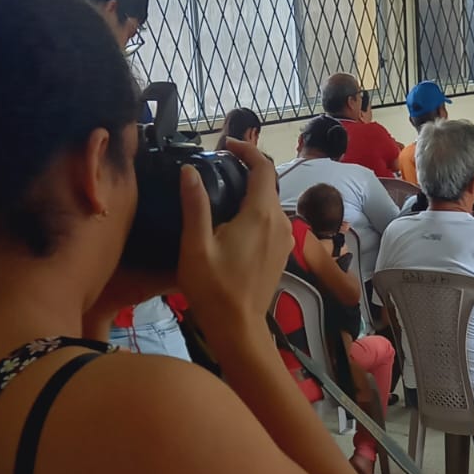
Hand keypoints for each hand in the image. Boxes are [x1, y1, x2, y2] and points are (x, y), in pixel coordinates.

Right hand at [176, 140, 291, 348]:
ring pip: (270, 202)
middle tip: (217, 166)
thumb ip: (195, 204)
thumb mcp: (195, 245)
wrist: (238, 327)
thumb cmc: (213, 288)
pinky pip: (271, 220)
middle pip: (267, 184)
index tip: (226, 145)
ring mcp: (284, 239)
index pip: (262, 168)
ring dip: (251, 190)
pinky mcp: (282, 253)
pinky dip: (256, 209)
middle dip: (246, 169)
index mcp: (260, 214)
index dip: (246, 150)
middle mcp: (279, 222)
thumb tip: (189, 170)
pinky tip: (234, 220)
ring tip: (222, 191)